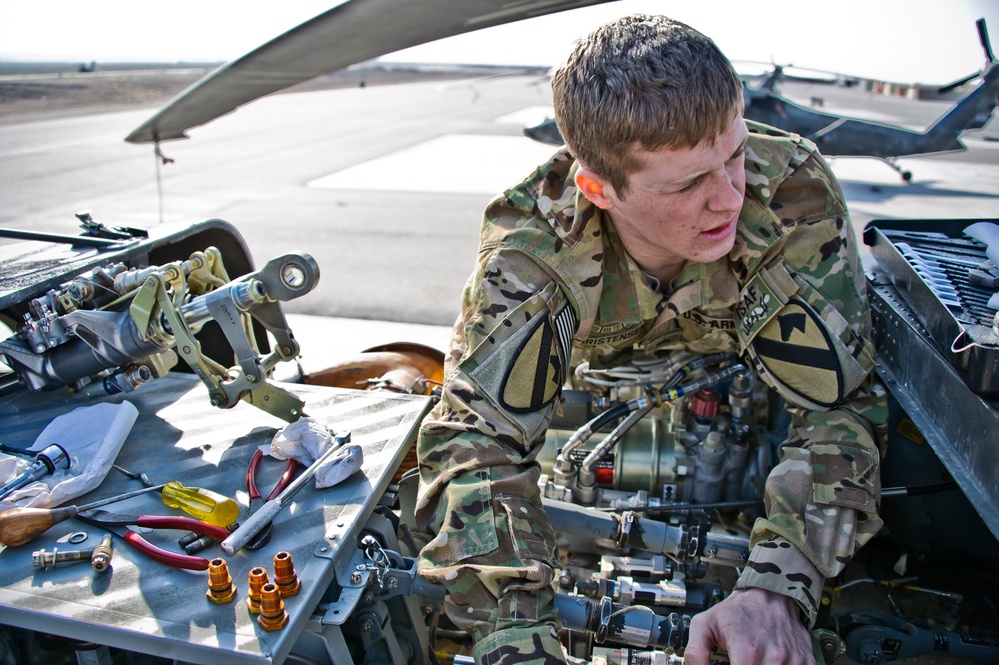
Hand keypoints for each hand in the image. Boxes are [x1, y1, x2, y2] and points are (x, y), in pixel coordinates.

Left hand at [683, 587, 814, 664]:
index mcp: (748, 651)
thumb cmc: (738, 610)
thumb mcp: (705, 624)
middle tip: (739, 662)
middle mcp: (773, 657)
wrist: (770, 593)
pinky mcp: (806, 660)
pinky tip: (769, 662)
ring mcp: (793, 660)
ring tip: (753, 660)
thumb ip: (695, 653)